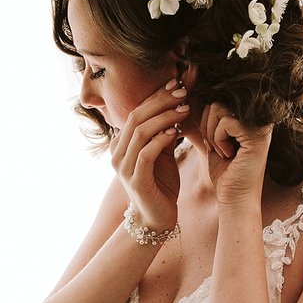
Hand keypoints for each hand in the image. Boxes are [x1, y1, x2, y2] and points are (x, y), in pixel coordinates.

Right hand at [108, 81, 190, 230]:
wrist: (157, 218)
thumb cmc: (161, 185)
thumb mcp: (163, 154)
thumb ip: (164, 132)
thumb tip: (176, 106)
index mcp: (121, 144)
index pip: (136, 111)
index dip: (156, 96)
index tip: (176, 83)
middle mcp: (117, 152)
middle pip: (136, 116)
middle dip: (161, 101)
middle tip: (183, 91)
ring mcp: (124, 167)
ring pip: (141, 132)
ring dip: (164, 117)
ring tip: (184, 109)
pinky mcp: (136, 180)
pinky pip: (146, 153)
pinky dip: (161, 140)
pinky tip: (176, 132)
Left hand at [200, 102, 273, 207]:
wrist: (236, 198)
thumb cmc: (225, 173)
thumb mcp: (215, 140)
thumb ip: (210, 119)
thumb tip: (191, 95)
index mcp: (252, 118)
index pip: (218, 102)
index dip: (207, 123)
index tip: (215, 144)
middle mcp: (260, 119)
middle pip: (216, 102)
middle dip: (207, 127)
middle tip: (217, 148)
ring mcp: (260, 126)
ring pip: (218, 108)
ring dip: (212, 133)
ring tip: (223, 151)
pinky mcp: (257, 135)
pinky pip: (225, 121)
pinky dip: (218, 139)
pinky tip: (229, 155)